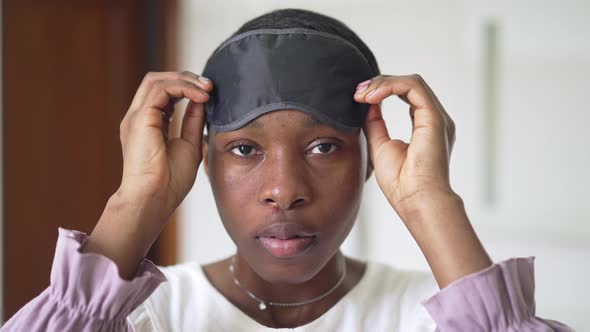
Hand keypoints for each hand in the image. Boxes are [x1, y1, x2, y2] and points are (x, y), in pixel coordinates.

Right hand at [119, 71, 211, 216]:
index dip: (186, 87)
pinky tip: (201, 97)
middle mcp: (139, 117)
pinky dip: (182, 87)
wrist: (155, 198)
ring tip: (207, 89)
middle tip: (210, 85)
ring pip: (156, 80)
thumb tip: (202, 100)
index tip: (209, 93)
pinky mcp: (140, 118)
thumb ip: (193, 121)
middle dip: (186, 78)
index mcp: (149, 124)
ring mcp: (136, 116)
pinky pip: (160, 89)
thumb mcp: (189, 144)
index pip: (163, 93)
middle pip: (157, 81)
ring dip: (185, 80)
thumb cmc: (170, 181)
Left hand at [354, 74, 491, 286]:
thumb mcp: (380, 146)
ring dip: (383, 83)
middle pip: (408, 85)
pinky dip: (391, 86)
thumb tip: (367, 104)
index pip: (406, 96)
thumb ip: (376, 124)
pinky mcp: (435, 118)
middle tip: (357, 92)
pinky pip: (413, 87)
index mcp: (426, 126)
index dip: (381, 91)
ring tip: (362, 94)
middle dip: (379, 83)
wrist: (416, 201)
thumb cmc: (402, 184)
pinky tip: (372, 96)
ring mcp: (437, 118)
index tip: (358, 97)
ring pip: (411, 82)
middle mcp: (434, 120)